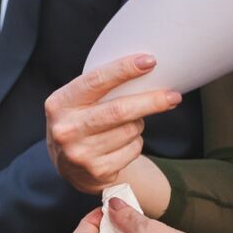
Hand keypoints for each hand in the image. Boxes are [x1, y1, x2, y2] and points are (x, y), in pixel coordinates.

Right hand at [43, 54, 180, 194]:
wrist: (69, 165)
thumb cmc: (80, 122)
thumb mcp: (76, 103)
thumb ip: (98, 89)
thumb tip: (144, 70)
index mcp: (59, 103)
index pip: (95, 81)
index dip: (123, 70)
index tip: (149, 62)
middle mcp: (66, 128)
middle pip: (119, 110)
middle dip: (150, 101)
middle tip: (173, 96)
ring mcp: (80, 152)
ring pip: (130, 131)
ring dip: (138, 125)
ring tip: (126, 125)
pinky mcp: (97, 170)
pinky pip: (133, 150)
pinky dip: (135, 143)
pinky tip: (122, 144)